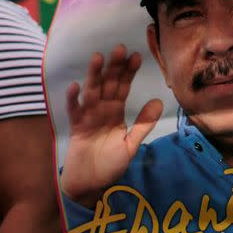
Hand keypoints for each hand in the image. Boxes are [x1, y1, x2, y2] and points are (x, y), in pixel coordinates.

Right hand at [61, 45, 162, 207]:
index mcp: (116, 112)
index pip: (123, 87)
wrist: (89, 184)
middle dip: (114, 67)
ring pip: (92, 92)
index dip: (128, 72)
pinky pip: (75, 111)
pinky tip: (75, 86)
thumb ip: (143, 124)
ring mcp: (88, 117)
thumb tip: (159, 101)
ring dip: (94, 75)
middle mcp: (102, 110)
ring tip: (98, 58)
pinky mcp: (75, 128)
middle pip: (108, 84)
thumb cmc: (110, 165)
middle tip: (120, 48)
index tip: (137, 55)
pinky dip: (74, 100)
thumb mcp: (130, 146)